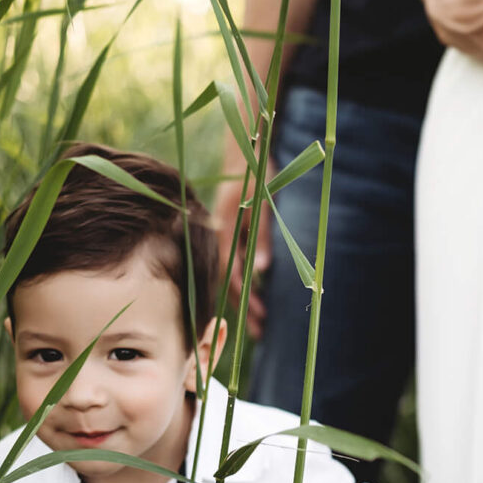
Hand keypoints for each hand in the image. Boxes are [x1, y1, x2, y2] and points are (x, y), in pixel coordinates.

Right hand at [212, 166, 274, 339]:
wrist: (243, 151)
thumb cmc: (256, 174)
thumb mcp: (263, 204)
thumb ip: (261, 236)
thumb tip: (262, 272)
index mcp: (225, 233)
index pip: (234, 277)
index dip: (246, 301)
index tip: (260, 321)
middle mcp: (219, 237)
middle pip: (229, 282)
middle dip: (244, 307)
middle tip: (260, 332)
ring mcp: (220, 235)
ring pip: (228, 274)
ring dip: (242, 297)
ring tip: (257, 319)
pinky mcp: (225, 231)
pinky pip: (229, 262)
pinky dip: (238, 280)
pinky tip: (248, 291)